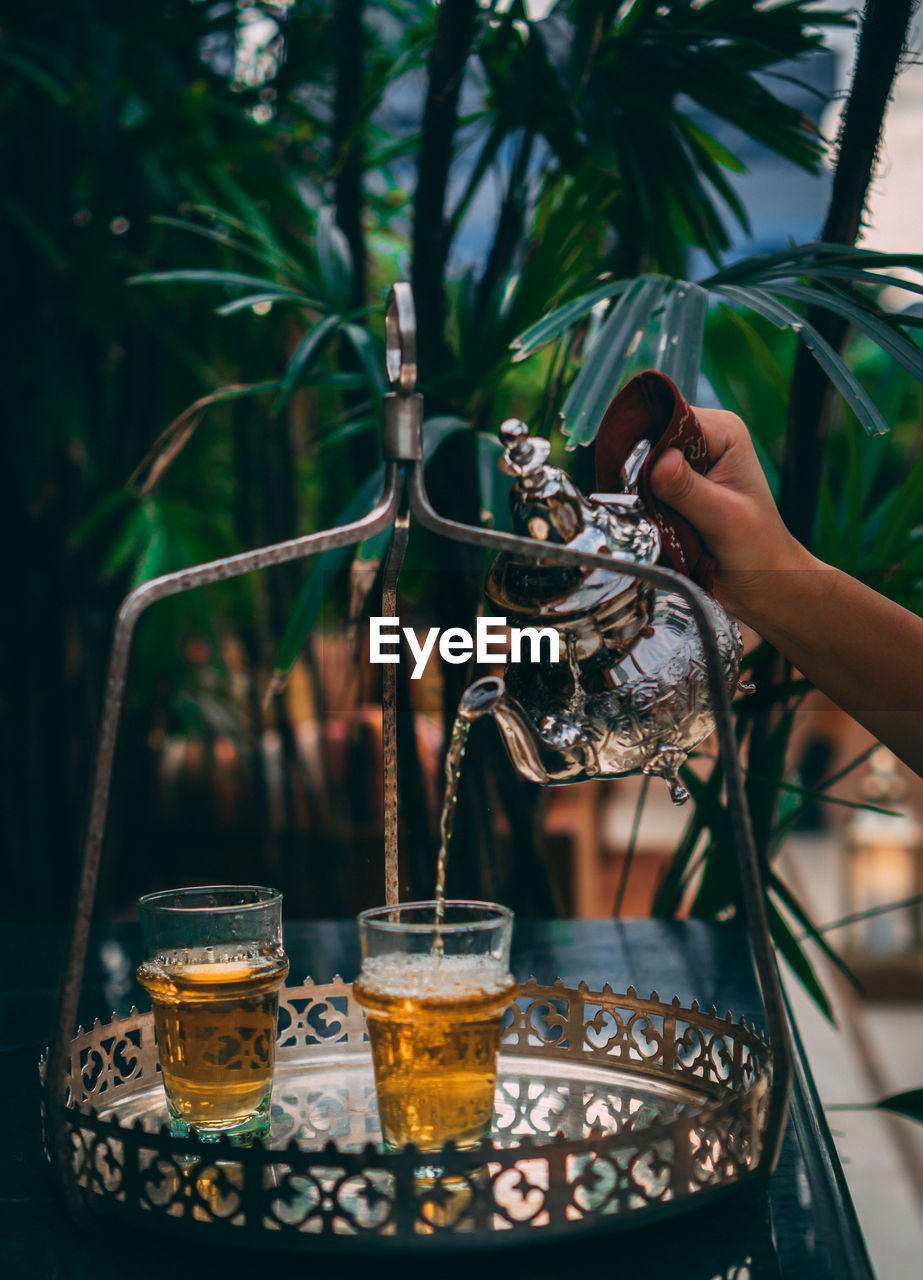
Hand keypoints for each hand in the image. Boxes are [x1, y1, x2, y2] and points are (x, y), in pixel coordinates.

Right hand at [648, 408, 812, 622]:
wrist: (761, 581)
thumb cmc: (757, 548)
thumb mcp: (723, 518)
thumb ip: (689, 490)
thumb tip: (659, 461)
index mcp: (724, 432)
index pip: (671, 420)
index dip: (649, 446)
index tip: (637, 480)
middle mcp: (703, 440)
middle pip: (650, 440)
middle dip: (640, 472)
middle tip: (641, 504)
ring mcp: (686, 464)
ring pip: (640, 466)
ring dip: (638, 493)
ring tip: (649, 518)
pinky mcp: (673, 488)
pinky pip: (641, 488)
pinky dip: (640, 506)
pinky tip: (648, 522)